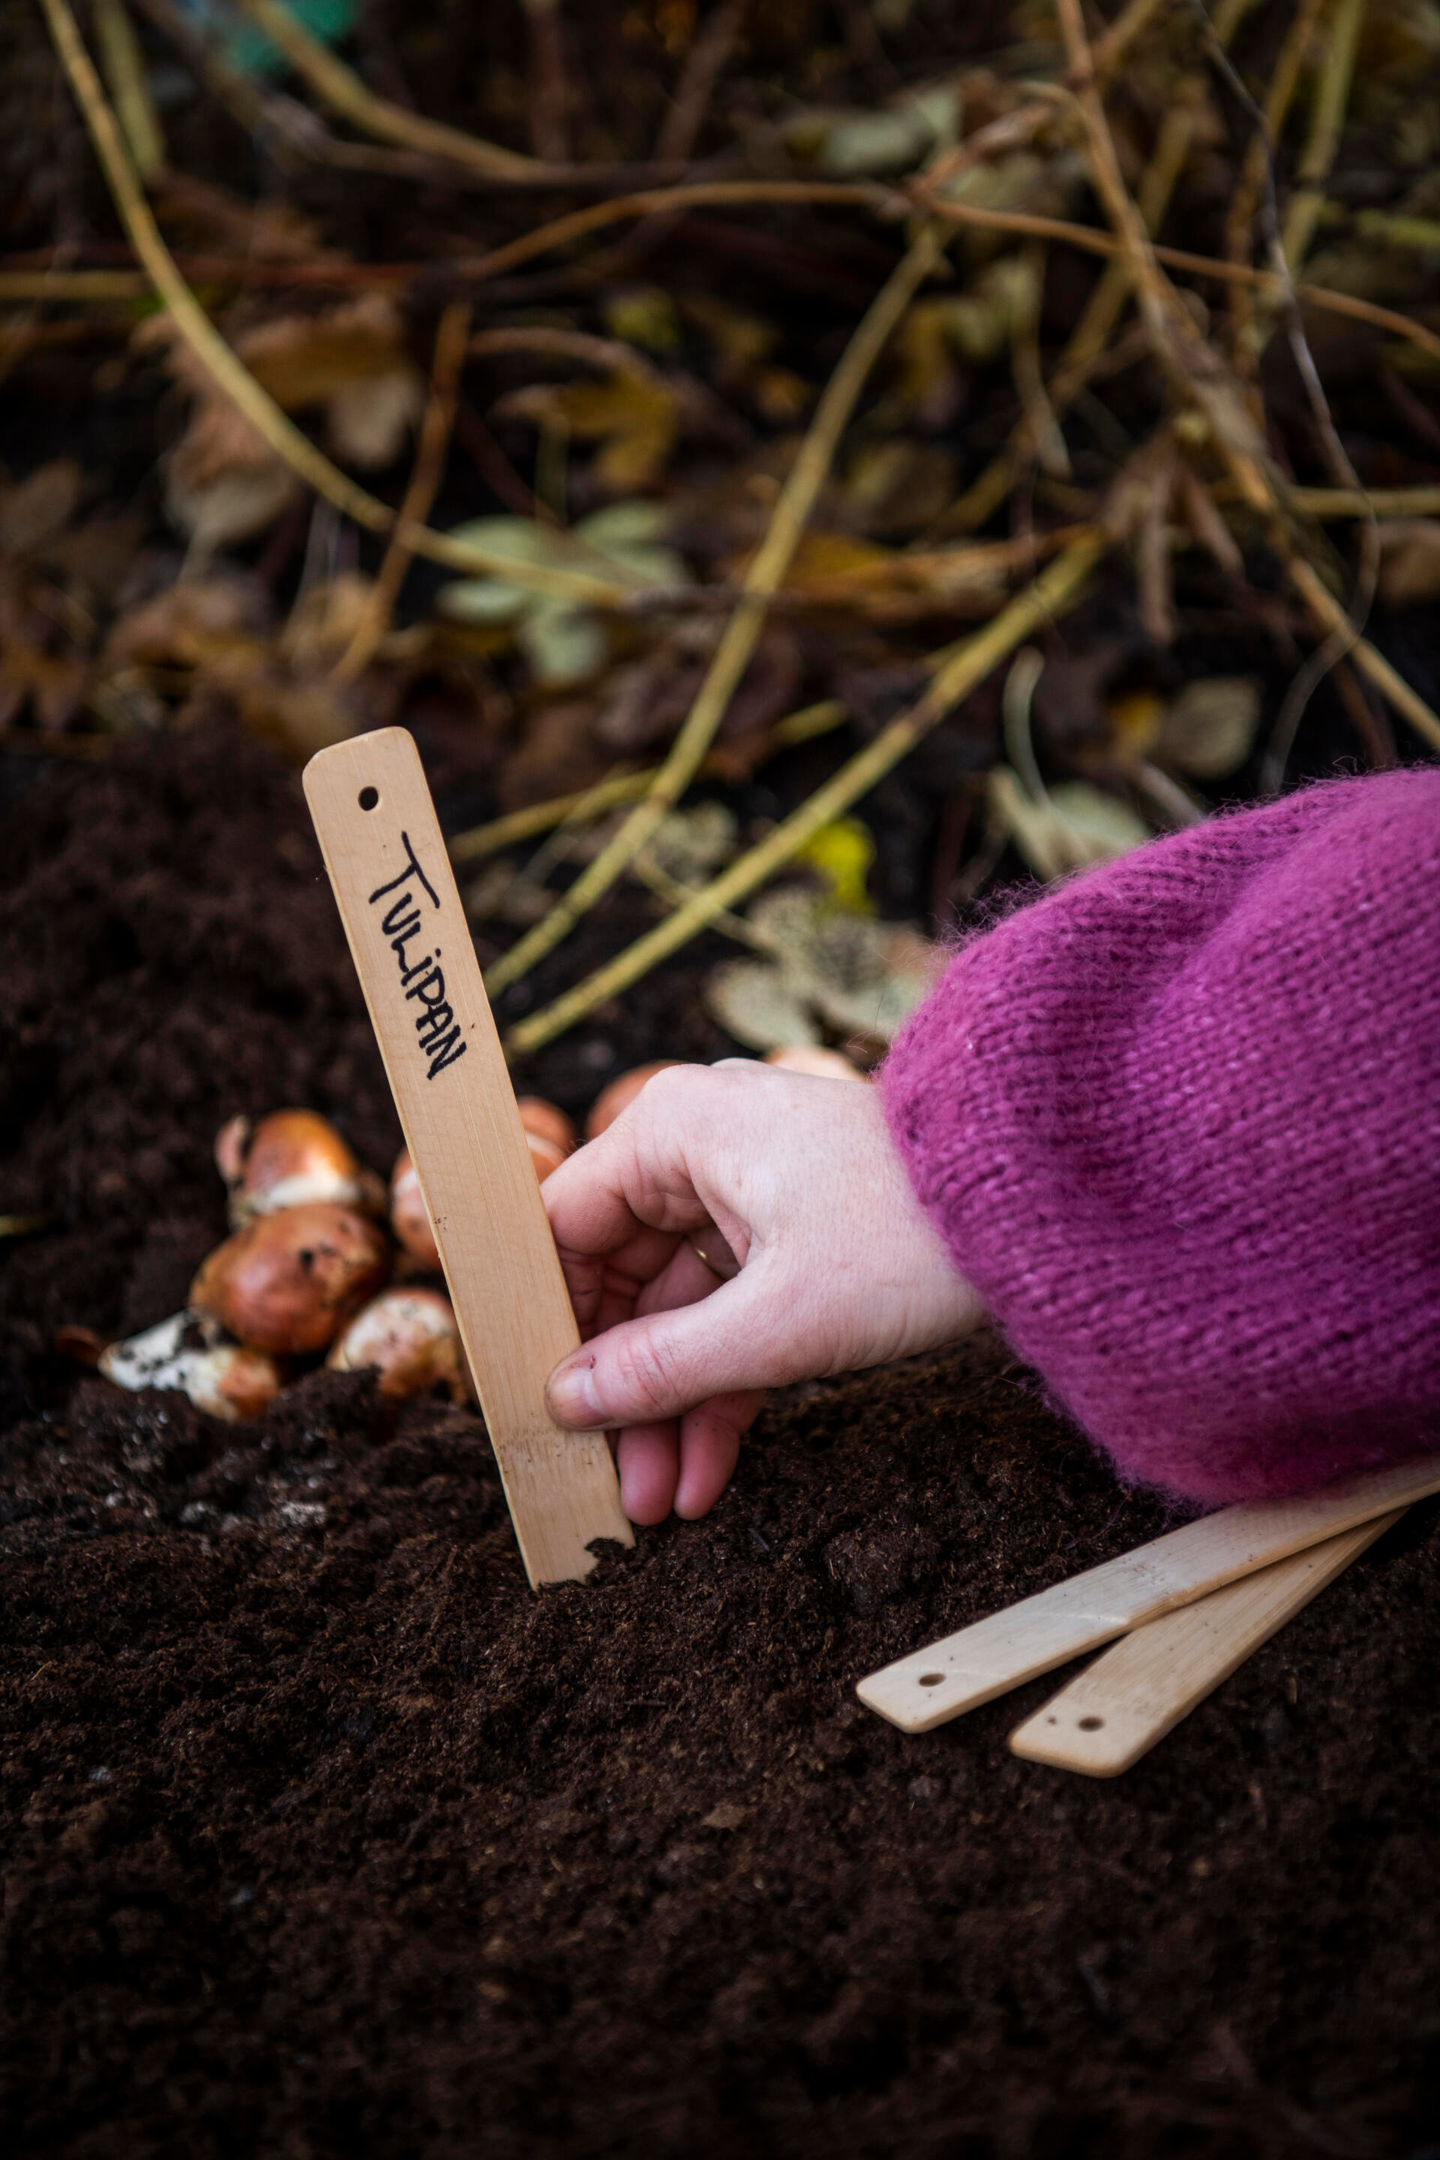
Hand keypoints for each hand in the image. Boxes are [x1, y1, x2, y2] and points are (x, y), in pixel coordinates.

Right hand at [542, 1060, 982, 1524]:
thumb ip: (660, 1368)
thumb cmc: (911, 1238)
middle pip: (622, 1280)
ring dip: (672, 1408)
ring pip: (682, 1312)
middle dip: (619, 1391)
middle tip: (604, 1481)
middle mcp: (704, 1149)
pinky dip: (727, 1388)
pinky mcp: (802, 1237)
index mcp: (676, 1131)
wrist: (1049, 1215)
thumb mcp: (776, 1322)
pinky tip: (710, 1473)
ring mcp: (755, 1194)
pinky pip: (738, 1316)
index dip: (545, 1320)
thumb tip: (565, 1402)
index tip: (528, 1405)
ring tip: (658, 1505)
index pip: (564, 1226)